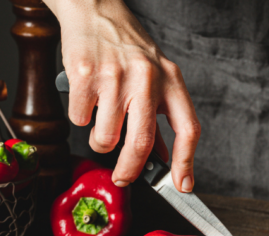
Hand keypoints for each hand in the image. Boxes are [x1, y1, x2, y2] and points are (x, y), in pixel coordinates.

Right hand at [44, 0, 199, 191]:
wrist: (95, 10)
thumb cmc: (126, 47)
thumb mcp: (153, 77)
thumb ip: (158, 117)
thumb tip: (161, 159)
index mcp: (170, 80)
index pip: (188, 128)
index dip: (186, 162)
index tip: (183, 185)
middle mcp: (146, 78)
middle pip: (141, 143)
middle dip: (130, 170)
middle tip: (123, 178)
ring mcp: (115, 77)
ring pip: (105, 137)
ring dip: (100, 140)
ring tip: (101, 120)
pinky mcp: (85, 75)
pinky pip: (80, 119)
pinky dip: (80, 117)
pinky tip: (86, 97)